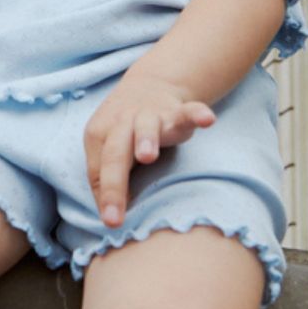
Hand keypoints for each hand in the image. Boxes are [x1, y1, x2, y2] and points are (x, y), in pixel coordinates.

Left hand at [83, 71, 215, 228]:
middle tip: (114, 214)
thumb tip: (106, 213)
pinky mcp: (176, 111)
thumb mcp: (105, 147)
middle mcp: (122, 123)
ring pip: (147, 127)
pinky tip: (207, 120)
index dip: (106, 196)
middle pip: (115, 154)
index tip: (112, 223)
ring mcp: (150, 115)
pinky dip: (197, 114)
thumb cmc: (123, 128)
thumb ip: (103, 175)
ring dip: (146, 140)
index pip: (100, 169)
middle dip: (114, 183)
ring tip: (147, 156)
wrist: (149, 85)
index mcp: (100, 134)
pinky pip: (188, 112)